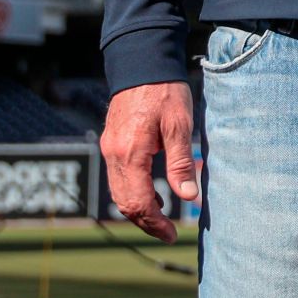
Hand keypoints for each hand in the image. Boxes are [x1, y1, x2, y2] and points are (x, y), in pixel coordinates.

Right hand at [100, 82, 198, 243]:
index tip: (173, 234)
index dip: (155, 224)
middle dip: (146, 222)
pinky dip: (133, 192)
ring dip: (138, 209)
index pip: (139, 202)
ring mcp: (109, 148)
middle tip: (169, 233)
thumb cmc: (165, 91)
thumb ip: (181, 163)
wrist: (141, 62)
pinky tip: (154, 194)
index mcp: (131, 153)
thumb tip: (188, 198)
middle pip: (124, 202)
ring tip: (163, 218)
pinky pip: (117, 178)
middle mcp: (114, 154)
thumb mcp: (180, 125)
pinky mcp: (111, 143)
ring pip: (118, 192)